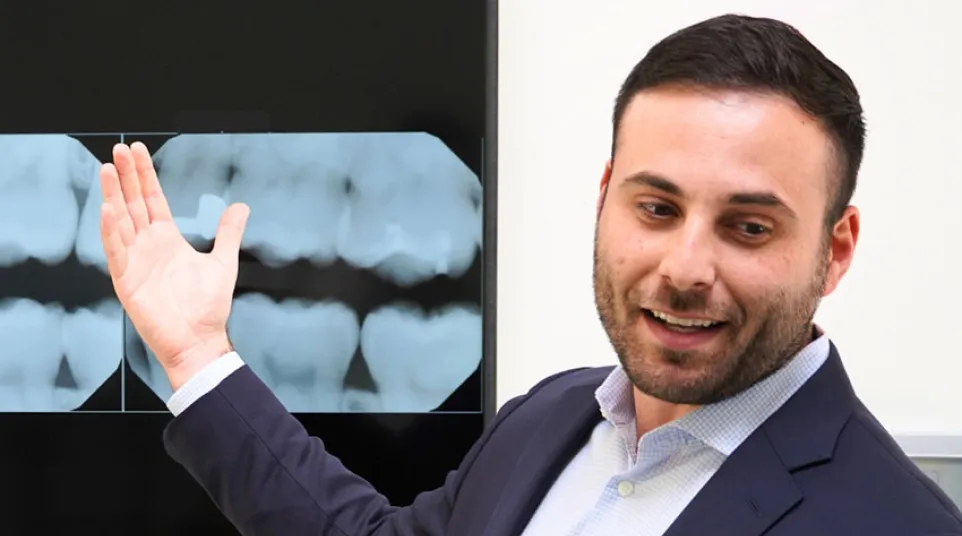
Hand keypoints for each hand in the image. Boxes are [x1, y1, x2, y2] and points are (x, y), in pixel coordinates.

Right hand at [99, 142, 249, 389]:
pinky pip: (116, 251)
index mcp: (167, 240)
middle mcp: (148, 246)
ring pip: (120, 222)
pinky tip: (108, 209)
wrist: (199, 341)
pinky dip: (111, 230)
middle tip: (119, 149)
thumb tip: (241, 207)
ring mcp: (135, 261)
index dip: (144, 176)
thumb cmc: (208, 308)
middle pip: (133, 203)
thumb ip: (228, 232)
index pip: (152, 200)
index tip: (136, 151)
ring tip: (109, 170)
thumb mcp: (223, 262)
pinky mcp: (127, 281)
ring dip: (113, 196)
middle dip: (126, 177)